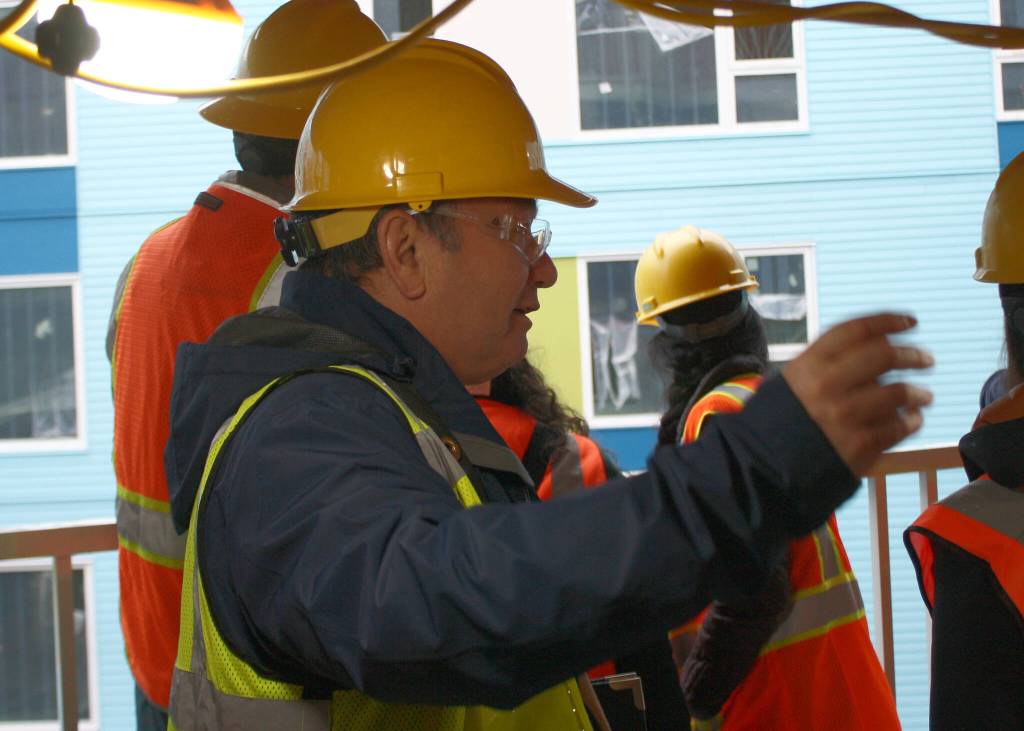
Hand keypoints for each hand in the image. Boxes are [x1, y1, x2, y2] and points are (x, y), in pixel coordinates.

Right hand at [782, 313, 932, 475]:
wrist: (762, 469)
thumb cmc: (775, 425)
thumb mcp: (788, 384)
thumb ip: (822, 367)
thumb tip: (868, 354)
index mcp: (808, 365)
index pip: (856, 330)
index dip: (888, 321)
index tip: (909, 322)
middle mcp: (828, 385)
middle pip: (884, 356)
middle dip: (912, 354)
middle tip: (925, 359)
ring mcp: (845, 416)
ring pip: (898, 393)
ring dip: (917, 393)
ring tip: (923, 396)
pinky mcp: (858, 446)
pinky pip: (897, 428)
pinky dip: (910, 421)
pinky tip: (912, 420)